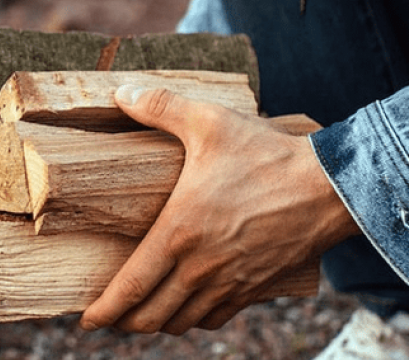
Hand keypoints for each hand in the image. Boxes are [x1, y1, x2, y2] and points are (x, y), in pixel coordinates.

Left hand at [80, 86, 359, 334]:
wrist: (328, 188)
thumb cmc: (266, 156)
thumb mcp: (208, 121)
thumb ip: (160, 107)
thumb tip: (120, 92)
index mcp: (179, 233)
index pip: (132, 286)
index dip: (105, 309)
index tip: (87, 321)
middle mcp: (200, 267)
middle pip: (151, 316)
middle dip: (125, 322)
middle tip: (111, 316)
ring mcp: (229, 283)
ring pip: (182, 322)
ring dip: (158, 322)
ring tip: (144, 313)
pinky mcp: (253, 287)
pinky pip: (215, 319)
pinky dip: (195, 320)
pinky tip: (189, 307)